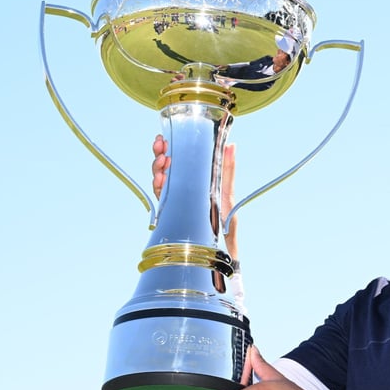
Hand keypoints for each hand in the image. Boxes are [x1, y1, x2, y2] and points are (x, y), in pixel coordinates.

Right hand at [152, 134, 238, 258]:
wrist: (223, 252)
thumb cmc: (226, 224)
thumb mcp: (228, 194)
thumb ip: (228, 170)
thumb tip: (232, 145)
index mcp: (193, 183)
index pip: (177, 162)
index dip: (168, 149)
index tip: (163, 138)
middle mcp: (181, 191)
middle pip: (164, 169)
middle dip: (159, 154)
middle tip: (160, 145)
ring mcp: (175, 202)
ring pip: (159, 181)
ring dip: (157, 169)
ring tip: (162, 161)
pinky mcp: (171, 214)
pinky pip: (160, 197)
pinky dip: (159, 186)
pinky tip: (162, 179)